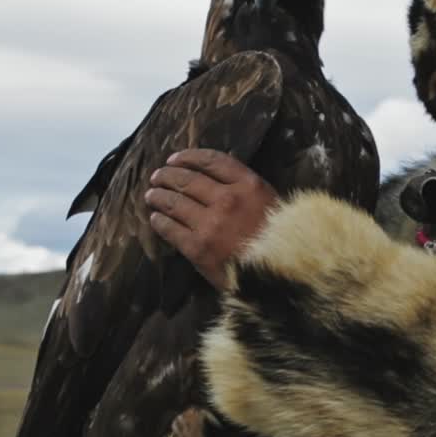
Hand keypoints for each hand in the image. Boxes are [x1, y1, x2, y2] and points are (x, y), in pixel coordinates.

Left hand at [145, 149, 278, 290]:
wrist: (283, 279)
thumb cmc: (282, 243)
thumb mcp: (272, 205)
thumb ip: (248, 189)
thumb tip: (218, 177)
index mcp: (250, 185)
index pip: (211, 161)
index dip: (189, 157)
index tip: (176, 159)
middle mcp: (228, 199)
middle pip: (188, 179)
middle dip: (168, 175)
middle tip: (158, 177)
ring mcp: (211, 224)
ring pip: (174, 202)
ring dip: (158, 196)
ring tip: (152, 195)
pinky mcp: (198, 248)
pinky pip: (170, 229)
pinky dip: (159, 221)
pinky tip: (155, 219)